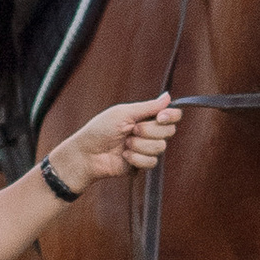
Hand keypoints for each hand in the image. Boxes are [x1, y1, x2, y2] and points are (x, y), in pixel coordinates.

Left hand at [53, 95, 180, 185]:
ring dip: (140, 145)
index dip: (171, 116)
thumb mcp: (123, 113)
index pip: (172, 115)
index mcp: (146, 117)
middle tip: (131, 130)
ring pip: (160, 147)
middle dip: (149, 131)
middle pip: (169, 131)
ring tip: (124, 143)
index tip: (160, 117)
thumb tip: (167, 96)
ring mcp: (146, 148)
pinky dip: (136, 158)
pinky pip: (152, 162)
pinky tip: (124, 156)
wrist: (88, 153)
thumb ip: (148, 107)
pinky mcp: (142, 164)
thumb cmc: (101, 129)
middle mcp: (149, 132)